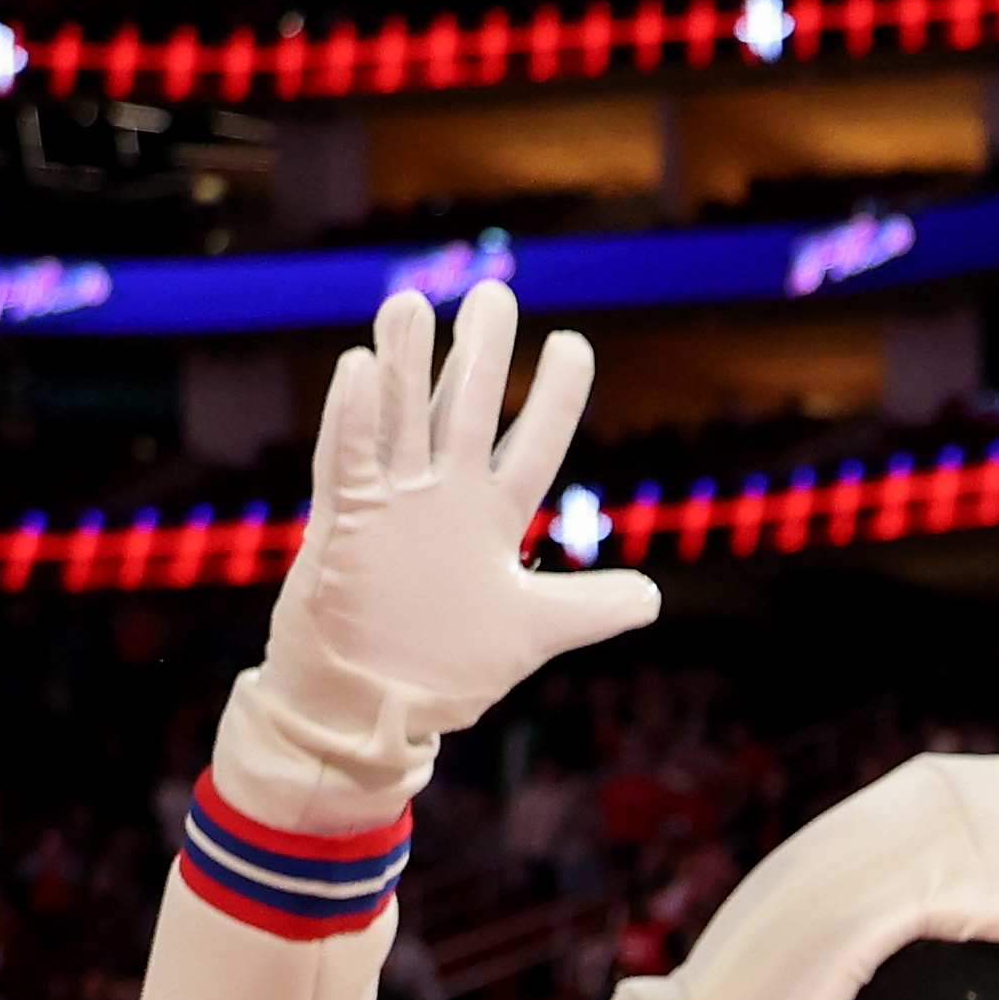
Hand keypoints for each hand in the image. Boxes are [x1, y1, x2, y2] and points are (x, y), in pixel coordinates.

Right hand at [254, 284, 659, 786]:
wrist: (374, 706)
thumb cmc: (447, 666)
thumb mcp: (530, 632)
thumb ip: (587, 609)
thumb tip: (654, 598)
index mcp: (489, 517)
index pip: (532, 446)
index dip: (554, 398)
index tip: (575, 344)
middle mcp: (442, 498)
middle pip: (464, 411)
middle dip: (479, 355)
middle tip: (494, 293)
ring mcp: (390, 504)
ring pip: (400, 419)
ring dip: (405, 365)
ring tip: (413, 303)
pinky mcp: (344, 523)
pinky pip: (347, 460)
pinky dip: (353, 418)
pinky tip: (358, 367)